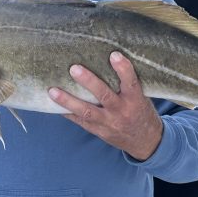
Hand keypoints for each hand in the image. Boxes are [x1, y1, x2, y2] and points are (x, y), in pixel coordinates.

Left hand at [48, 51, 163, 160]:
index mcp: (135, 100)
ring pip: (87, 111)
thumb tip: (110, 58)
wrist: (146, 141)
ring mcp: (109, 123)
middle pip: (104, 96)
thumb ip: (128, 84)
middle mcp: (121, 111)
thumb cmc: (141, 112)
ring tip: (52, 91)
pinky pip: (81, 122)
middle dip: (89, 82)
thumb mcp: (142, 97)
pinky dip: (67, 113)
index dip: (123, 69)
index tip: (114, 55)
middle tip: (73, 68)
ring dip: (68, 101)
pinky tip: (53, 105)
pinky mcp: (99, 131)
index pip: (131, 83)